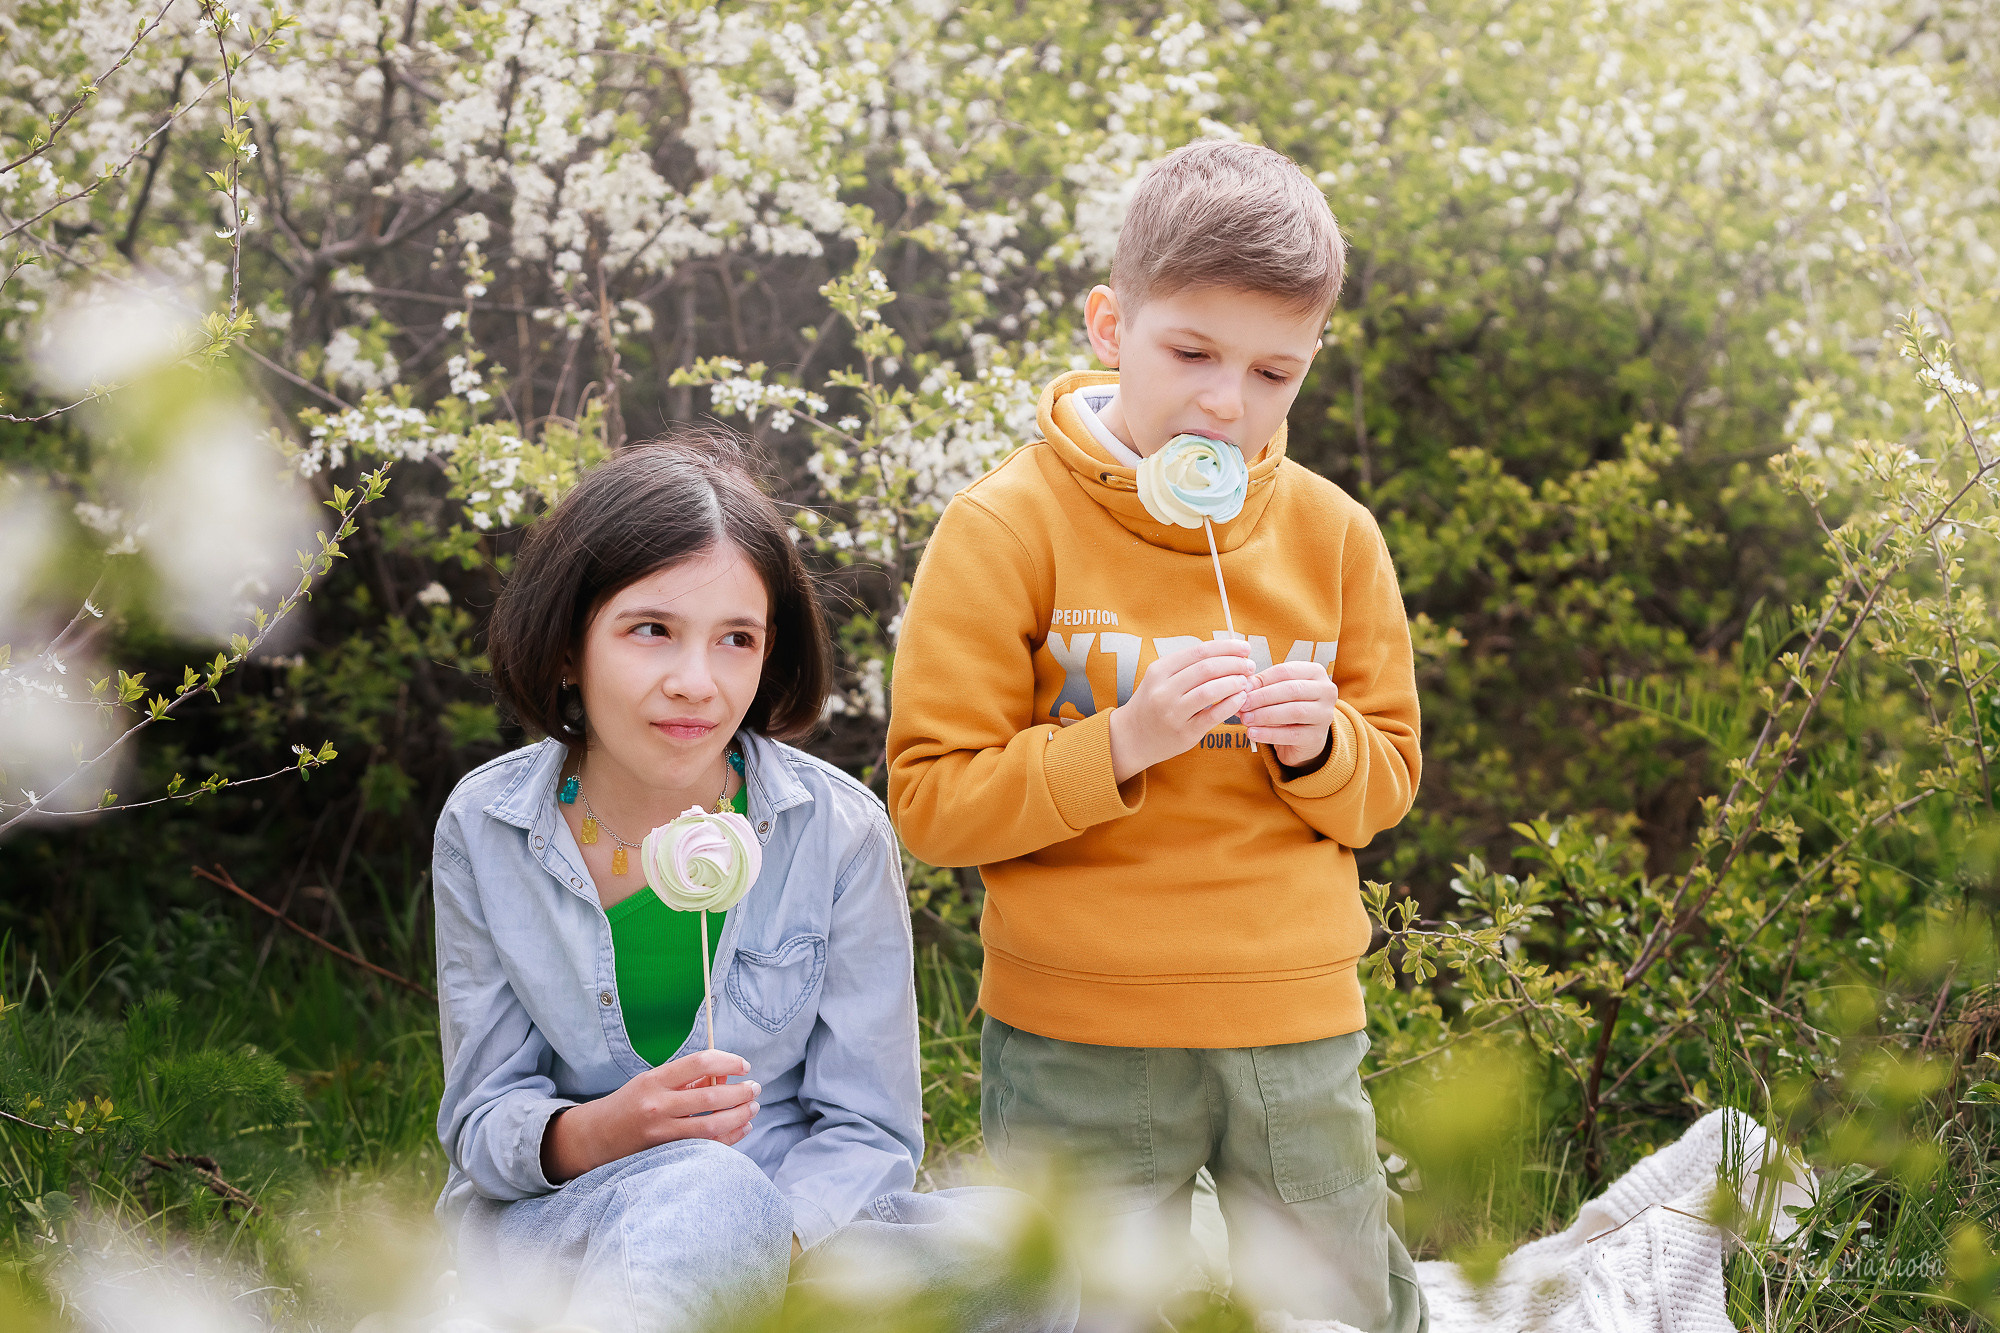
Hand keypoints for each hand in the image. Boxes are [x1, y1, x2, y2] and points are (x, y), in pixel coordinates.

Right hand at [541, 1048, 760, 1184]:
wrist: (597, 1136)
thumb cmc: (630, 1103)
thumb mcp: (653, 1081)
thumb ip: (687, 1079)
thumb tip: (725, 1078)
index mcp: (655, 1080)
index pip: (700, 1062)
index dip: (728, 1062)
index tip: (744, 1066)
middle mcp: (658, 1105)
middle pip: (711, 1097)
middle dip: (741, 1092)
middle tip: (755, 1088)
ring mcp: (662, 1132)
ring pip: (712, 1126)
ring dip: (740, 1115)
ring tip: (753, 1107)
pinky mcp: (666, 1153)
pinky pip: (706, 1146)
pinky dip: (730, 1137)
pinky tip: (743, 1127)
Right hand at [1107, 639, 1255, 782]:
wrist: (1131, 737)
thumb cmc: (1153, 704)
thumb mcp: (1161, 678)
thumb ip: (1188, 666)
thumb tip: (1227, 652)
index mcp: (1159, 670)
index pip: (1199, 651)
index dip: (1226, 647)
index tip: (1244, 647)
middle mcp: (1163, 690)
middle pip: (1207, 669)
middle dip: (1234, 664)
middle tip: (1249, 665)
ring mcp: (1173, 713)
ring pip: (1210, 691)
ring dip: (1234, 683)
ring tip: (1245, 682)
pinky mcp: (1184, 733)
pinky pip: (1212, 715)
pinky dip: (1231, 704)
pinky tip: (1240, 699)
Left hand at [1238, 661, 1340, 768]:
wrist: (1304, 738)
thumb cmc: (1289, 707)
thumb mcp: (1278, 692)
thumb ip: (1262, 686)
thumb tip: (1243, 686)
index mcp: (1315, 672)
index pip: (1285, 671)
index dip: (1262, 679)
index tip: (1243, 687)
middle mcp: (1326, 691)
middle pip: (1290, 690)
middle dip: (1262, 697)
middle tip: (1242, 704)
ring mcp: (1324, 714)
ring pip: (1293, 712)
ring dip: (1265, 715)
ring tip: (1246, 719)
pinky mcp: (1317, 737)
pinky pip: (1291, 734)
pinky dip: (1269, 734)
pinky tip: (1253, 733)